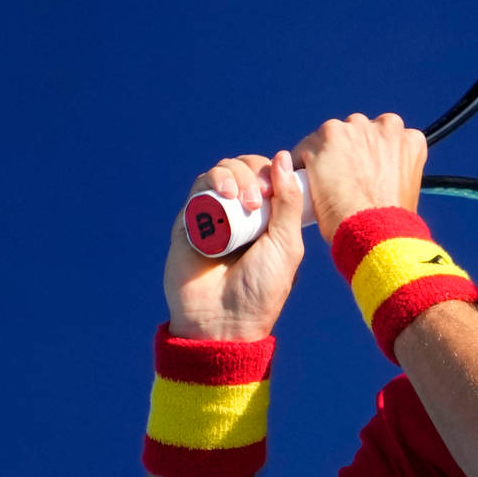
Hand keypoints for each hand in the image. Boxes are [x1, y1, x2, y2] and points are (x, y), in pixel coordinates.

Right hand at [164, 151, 306, 340]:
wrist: (222, 319)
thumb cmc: (261, 288)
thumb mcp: (286, 245)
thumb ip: (288, 203)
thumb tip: (283, 157)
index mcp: (267, 218)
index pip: (267, 176)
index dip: (271, 172)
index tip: (275, 191)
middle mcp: (240, 213)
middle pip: (243, 167)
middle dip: (252, 172)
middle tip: (257, 200)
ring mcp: (213, 215)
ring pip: (220, 172)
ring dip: (233, 174)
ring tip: (242, 198)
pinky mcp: (189, 221)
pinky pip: (198, 189)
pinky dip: (212, 182)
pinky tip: (224, 194)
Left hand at [292, 112, 426, 239]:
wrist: (375, 232)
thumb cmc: (390, 223)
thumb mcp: (406, 192)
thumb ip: (393, 173)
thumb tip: (379, 178)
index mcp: (410, 140)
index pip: (386, 138)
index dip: (372, 156)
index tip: (364, 172)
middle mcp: (385, 127)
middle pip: (358, 131)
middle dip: (349, 150)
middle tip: (342, 178)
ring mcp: (356, 129)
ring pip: (331, 135)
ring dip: (326, 153)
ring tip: (322, 183)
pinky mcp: (328, 137)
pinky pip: (307, 146)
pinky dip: (303, 162)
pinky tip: (305, 181)